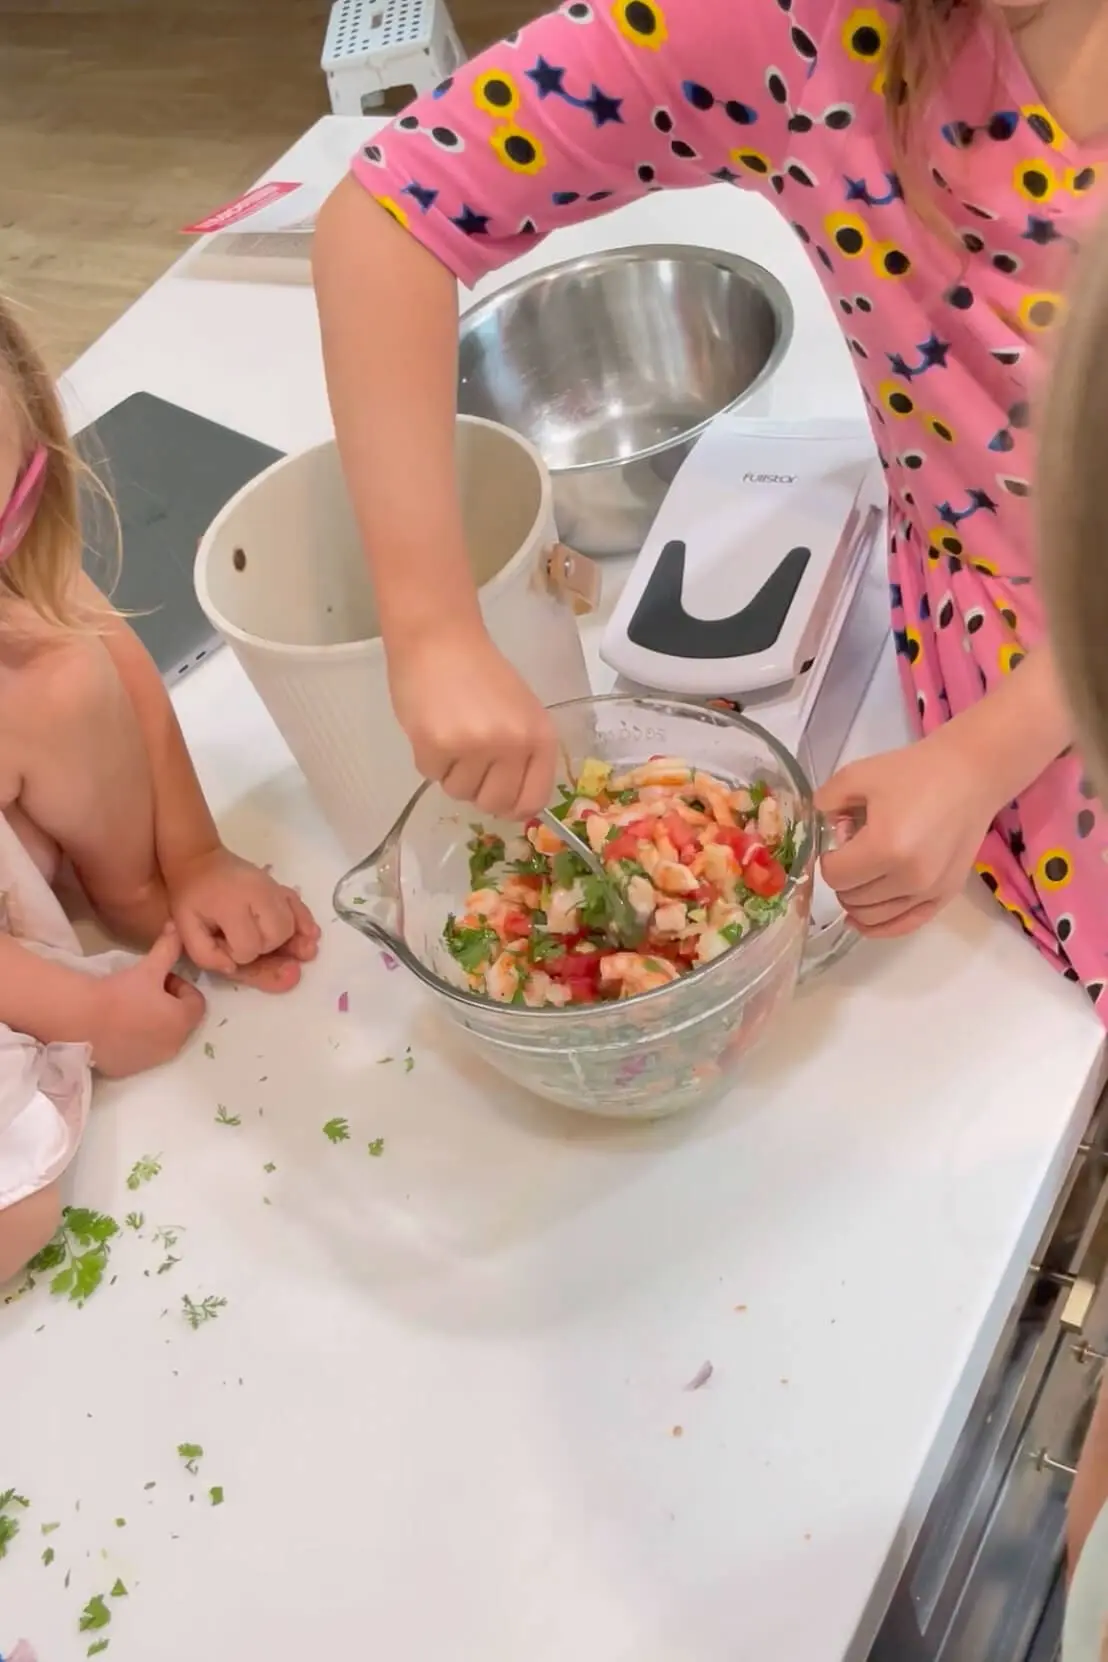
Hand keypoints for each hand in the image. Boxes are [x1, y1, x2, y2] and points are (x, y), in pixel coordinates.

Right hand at [89, 926, 206, 1076]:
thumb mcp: (147, 968)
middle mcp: (174, 1045)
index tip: (161, 978)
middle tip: (145, 991)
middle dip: (169, 1005)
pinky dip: (136, 1039)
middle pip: (181, 1021)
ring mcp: (152, 1060)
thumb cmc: (119, 993)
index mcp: (182, 1021)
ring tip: (130, 1008)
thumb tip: (176, 926)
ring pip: (162, 1037)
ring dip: (154, 1022)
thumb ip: (167, 949)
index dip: (181, 986)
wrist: (80, 1021)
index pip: (197, 1002)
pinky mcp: (131, 1069)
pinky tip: (117, 1026)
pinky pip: (142, 1051)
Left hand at [168, 847, 319, 991]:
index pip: (248, 947)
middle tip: (244, 943)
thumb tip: (234, 967)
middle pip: (276, 936)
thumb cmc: (190, 897)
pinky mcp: (281, 887)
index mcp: (231, 905)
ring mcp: (273, 889)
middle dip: (263, 948)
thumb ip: (205, 954)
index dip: (236, 954)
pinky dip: (305, 924)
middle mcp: (259, 894)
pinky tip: (309, 937)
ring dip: (282, 940)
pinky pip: (301, 909)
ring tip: (270, 944)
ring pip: (291, 926)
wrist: (200, 861)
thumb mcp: (185, 928)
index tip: (222, 944)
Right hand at [389, 618, 557, 818]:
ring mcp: (475, 747)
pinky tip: (432, 727)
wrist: (440, 638)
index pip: (533, 800)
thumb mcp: (521, 711)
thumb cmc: (481, 674)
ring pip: (460, 792)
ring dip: (451, 773)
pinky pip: (432, 776)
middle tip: (469, 763)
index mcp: (540, 737)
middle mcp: (513, 745)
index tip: (500, 799)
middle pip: (495, 804)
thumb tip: (515, 806)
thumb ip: (524, 754)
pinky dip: (429, 759)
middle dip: (478, 791)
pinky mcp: (437, 746)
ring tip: (451, 735)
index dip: (513, 807)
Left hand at [816, 726, 998, 939]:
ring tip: (864, 872)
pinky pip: (905, 925)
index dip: (828, 860)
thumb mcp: (858, 775)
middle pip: (852, 898)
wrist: (970, 775)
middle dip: (844, 877)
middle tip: (855, 851)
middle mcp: (908, 877)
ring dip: (857, 899)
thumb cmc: (914, 772)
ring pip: (873, 916)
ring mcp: (929, 891)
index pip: (835, 876)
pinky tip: (862, 920)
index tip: (838, 842)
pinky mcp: (945, 895)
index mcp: (884, 848)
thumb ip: (826, 801)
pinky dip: (880, 926)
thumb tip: (819, 826)